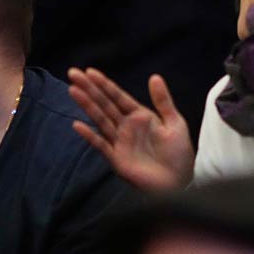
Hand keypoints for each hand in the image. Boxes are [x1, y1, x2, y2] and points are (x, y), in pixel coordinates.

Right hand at [67, 68, 192, 192]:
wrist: (180, 182)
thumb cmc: (179, 155)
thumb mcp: (175, 122)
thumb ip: (163, 101)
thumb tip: (154, 76)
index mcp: (140, 116)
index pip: (118, 96)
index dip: (104, 84)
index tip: (89, 72)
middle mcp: (126, 127)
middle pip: (105, 104)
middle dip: (90, 89)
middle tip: (73, 73)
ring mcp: (120, 142)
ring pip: (100, 119)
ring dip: (87, 105)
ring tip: (73, 90)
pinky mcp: (117, 159)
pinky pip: (101, 145)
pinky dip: (90, 136)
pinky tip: (78, 125)